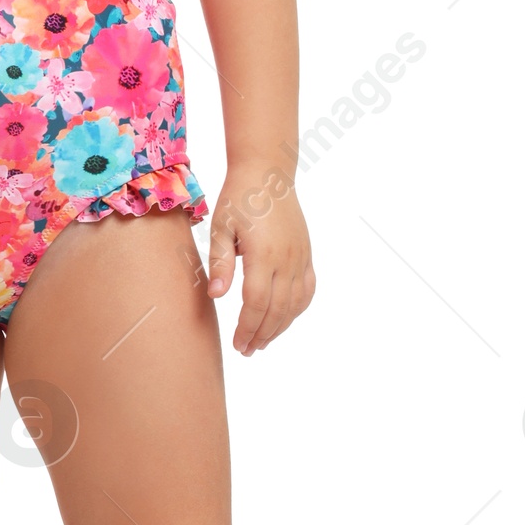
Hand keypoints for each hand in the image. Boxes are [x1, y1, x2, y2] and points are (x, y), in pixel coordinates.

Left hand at [205, 164, 314, 353]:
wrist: (267, 174)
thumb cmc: (239, 198)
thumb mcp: (221, 227)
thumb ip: (221, 263)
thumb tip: (217, 296)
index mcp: (263, 255)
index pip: (256, 304)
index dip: (247, 328)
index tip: (238, 344)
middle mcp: (286, 260)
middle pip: (277, 309)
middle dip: (261, 334)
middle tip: (247, 350)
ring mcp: (300, 257)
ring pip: (295, 303)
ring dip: (280, 326)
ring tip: (263, 341)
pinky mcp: (306, 253)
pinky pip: (308, 289)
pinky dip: (298, 308)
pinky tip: (285, 318)